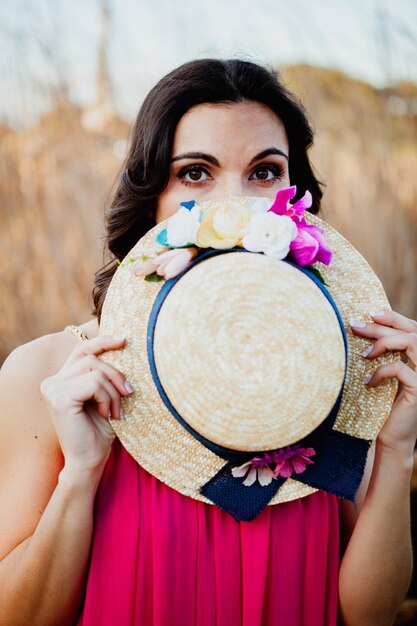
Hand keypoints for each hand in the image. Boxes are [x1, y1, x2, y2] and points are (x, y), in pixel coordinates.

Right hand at [40, 335, 132, 475]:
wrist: (90, 461)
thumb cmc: (101, 430)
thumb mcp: (106, 396)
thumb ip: (106, 374)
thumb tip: (122, 342)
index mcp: (61, 379)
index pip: (81, 349)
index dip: (102, 341)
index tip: (124, 339)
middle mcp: (52, 382)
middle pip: (92, 358)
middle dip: (116, 375)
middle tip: (128, 394)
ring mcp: (52, 389)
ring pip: (95, 371)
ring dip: (113, 391)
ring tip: (117, 410)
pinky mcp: (59, 398)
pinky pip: (93, 383)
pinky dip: (107, 398)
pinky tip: (108, 414)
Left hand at [350, 310, 416, 453]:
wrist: (392, 438)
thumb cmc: (385, 405)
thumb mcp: (385, 374)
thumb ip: (385, 354)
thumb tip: (363, 326)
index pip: (414, 328)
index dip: (394, 317)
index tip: (371, 313)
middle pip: (411, 333)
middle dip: (381, 327)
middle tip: (355, 325)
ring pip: (412, 343)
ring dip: (385, 342)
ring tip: (364, 353)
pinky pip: (400, 369)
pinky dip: (381, 371)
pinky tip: (368, 382)